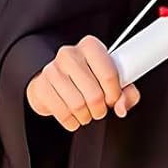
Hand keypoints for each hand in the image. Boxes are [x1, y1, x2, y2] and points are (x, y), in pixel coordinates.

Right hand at [26, 35, 140, 132]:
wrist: (55, 82)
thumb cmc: (87, 79)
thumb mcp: (111, 82)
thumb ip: (126, 93)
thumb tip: (122, 107)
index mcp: (90, 46)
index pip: (109, 74)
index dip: (115, 94)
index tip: (113, 99)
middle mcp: (70, 54)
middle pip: (94, 94)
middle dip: (100, 109)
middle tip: (99, 109)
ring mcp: (52, 69)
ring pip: (78, 105)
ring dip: (85, 116)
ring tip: (86, 112)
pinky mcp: (40, 86)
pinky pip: (61, 113)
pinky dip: (71, 121)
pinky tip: (73, 115)